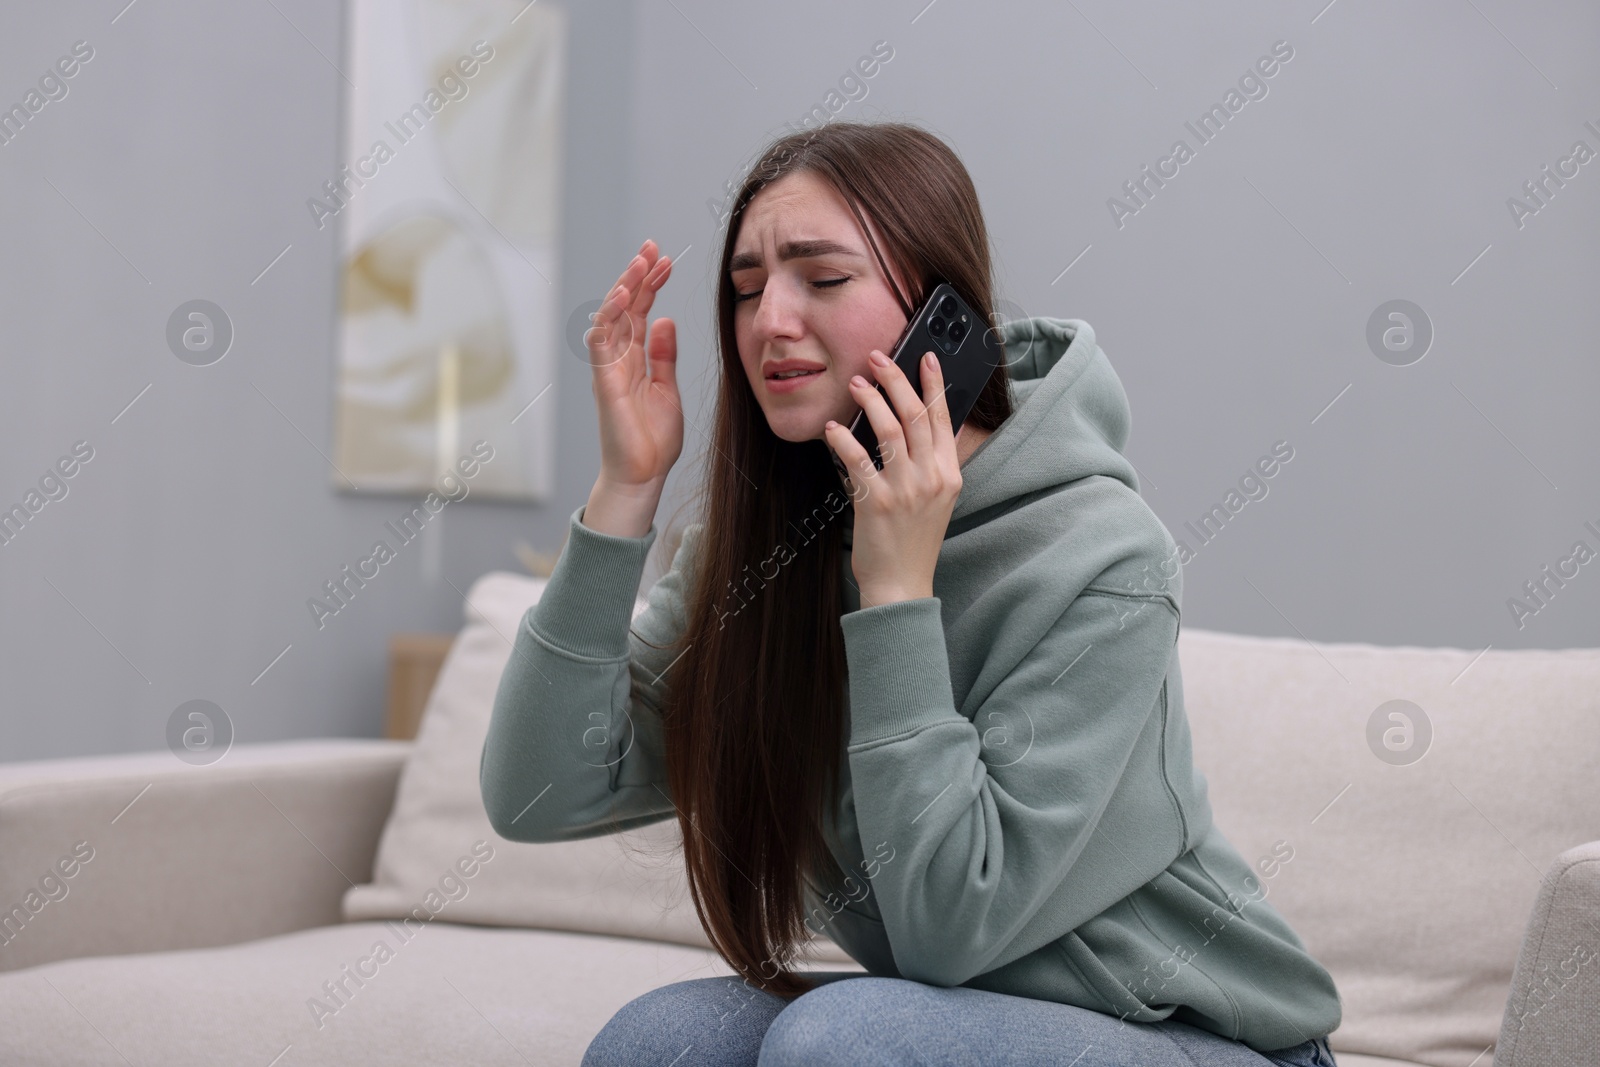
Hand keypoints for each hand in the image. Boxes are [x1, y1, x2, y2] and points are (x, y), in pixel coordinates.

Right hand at [588, 239, 681, 490]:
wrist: (643, 475)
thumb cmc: (653, 438)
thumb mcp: (667, 389)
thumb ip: (664, 356)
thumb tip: (666, 320)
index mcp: (634, 358)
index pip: (641, 311)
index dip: (651, 283)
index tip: (666, 258)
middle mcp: (618, 358)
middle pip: (624, 307)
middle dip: (637, 275)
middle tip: (651, 247)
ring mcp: (609, 369)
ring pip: (609, 318)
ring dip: (624, 288)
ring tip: (640, 263)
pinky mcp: (605, 384)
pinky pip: (601, 344)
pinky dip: (610, 319)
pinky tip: (623, 297)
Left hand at [823, 349, 959, 607]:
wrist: (902, 584)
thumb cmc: (913, 541)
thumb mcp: (938, 500)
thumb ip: (933, 464)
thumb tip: (920, 426)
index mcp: (949, 475)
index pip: (944, 419)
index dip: (934, 384)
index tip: (925, 357)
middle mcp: (932, 478)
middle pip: (917, 416)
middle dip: (897, 380)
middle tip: (878, 358)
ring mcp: (906, 490)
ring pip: (891, 430)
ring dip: (871, 400)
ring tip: (856, 383)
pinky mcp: (876, 503)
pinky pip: (858, 460)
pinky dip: (844, 439)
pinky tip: (833, 427)